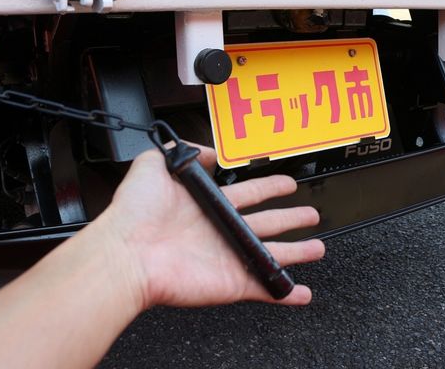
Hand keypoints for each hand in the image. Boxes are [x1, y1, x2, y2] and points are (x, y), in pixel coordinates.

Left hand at [101, 143, 324, 309]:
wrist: (126, 254)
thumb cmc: (134, 214)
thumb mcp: (155, 165)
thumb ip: (183, 152)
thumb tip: (207, 151)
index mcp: (209, 206)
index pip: (249, 193)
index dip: (270, 187)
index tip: (287, 183)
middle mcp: (221, 230)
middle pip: (267, 223)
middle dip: (291, 218)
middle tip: (310, 214)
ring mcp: (228, 257)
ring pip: (272, 254)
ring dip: (297, 252)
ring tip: (318, 247)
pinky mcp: (232, 282)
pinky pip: (265, 289)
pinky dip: (286, 293)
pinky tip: (302, 292)